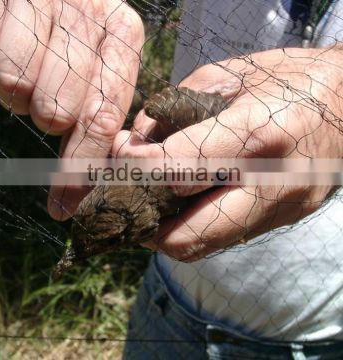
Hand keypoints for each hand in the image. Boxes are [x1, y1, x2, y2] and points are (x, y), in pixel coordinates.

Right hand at [0, 0, 143, 219]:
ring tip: (25, 72)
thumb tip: (76, 195)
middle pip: (59, 110)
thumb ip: (97, 122)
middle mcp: (89, 9)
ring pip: (17, 85)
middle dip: (49, 119)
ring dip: (16, 93)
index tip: (64, 207)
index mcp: (123, 33)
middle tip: (47, 103)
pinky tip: (2, 48)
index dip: (81, 168)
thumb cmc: (66, 47)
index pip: (103, 118)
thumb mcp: (94, 78)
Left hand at [112, 46, 342, 260]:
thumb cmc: (285, 78)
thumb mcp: (227, 75)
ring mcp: (281, 209)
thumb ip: (175, 109)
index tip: (122, 158)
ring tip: (155, 199)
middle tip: (131, 193)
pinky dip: (194, 225)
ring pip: (203, 245)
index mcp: (257, 133)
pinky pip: (223, 236)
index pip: (177, 171)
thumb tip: (136, 145)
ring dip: (166, 229)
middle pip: (187, 235)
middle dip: (146, 221)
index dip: (136, 169)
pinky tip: (187, 201)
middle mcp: (271, 183)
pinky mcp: (284, 219)